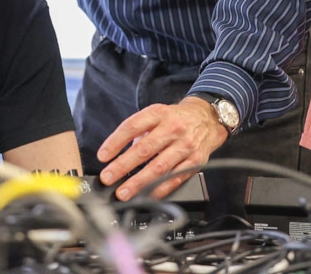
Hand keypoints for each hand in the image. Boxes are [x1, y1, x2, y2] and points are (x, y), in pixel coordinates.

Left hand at [96, 97, 227, 200]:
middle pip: (144, 149)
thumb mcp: (157, 114)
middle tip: (108, 177)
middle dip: (123, 165)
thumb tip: (120, 152)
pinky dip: (160, 189)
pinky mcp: (195, 161)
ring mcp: (185, 145)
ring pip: (159, 167)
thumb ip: (140, 130)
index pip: (132, 126)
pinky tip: (147, 196)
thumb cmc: (176, 118)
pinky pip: (175, 178)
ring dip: (138, 182)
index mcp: (159, 114)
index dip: (116, 141)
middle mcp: (173, 128)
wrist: (207, 118)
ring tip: (123, 192)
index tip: (103, 156)